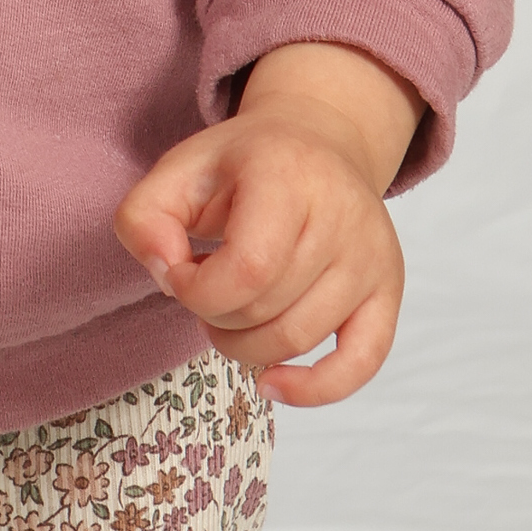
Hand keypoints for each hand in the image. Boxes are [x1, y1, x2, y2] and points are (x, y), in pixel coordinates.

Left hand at [113, 42, 418, 408]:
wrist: (318, 140)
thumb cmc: (243, 165)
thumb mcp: (179, 169)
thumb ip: (143, 217)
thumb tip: (166, 276)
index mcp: (287, 175)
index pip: (247, 270)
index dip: (198, 292)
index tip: (179, 275)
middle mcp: (342, 214)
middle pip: (266, 309)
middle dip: (217, 316)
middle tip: (207, 289)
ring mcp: (371, 255)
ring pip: (299, 339)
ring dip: (248, 346)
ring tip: (233, 311)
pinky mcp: (387, 289)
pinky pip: (361, 364)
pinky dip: (314, 390)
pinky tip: (273, 384)